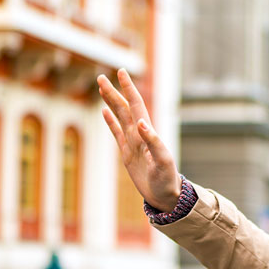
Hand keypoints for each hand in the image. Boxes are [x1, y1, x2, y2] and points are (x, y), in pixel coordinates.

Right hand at [97, 68, 181, 211]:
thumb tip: (141, 122)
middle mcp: (139, 134)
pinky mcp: (127, 153)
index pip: (136, 106)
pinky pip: (116, 133)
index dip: (129, 89)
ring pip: (119, 117)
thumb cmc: (167, 179)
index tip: (121, 72)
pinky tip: (105, 111)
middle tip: (101, 76)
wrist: (166, 196)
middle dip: (114, 92)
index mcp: (148, 133)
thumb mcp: (162, 160)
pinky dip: (110, 121)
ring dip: (110, 102)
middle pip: (124, 108)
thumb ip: (152, 141)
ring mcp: (132, 143)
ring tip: (101, 87)